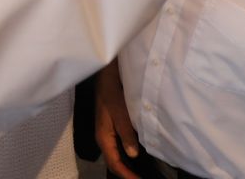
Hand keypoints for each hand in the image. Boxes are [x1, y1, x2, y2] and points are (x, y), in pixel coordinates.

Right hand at [95, 63, 140, 178]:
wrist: (106, 74)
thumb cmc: (112, 91)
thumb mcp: (120, 111)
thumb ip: (126, 133)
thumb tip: (133, 154)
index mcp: (104, 136)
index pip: (114, 163)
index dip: (127, 175)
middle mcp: (104, 138)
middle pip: (114, 163)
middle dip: (126, 174)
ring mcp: (107, 133)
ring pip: (116, 156)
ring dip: (127, 167)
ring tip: (140, 173)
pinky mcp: (112, 127)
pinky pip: (118, 148)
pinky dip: (126, 156)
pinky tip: (137, 157)